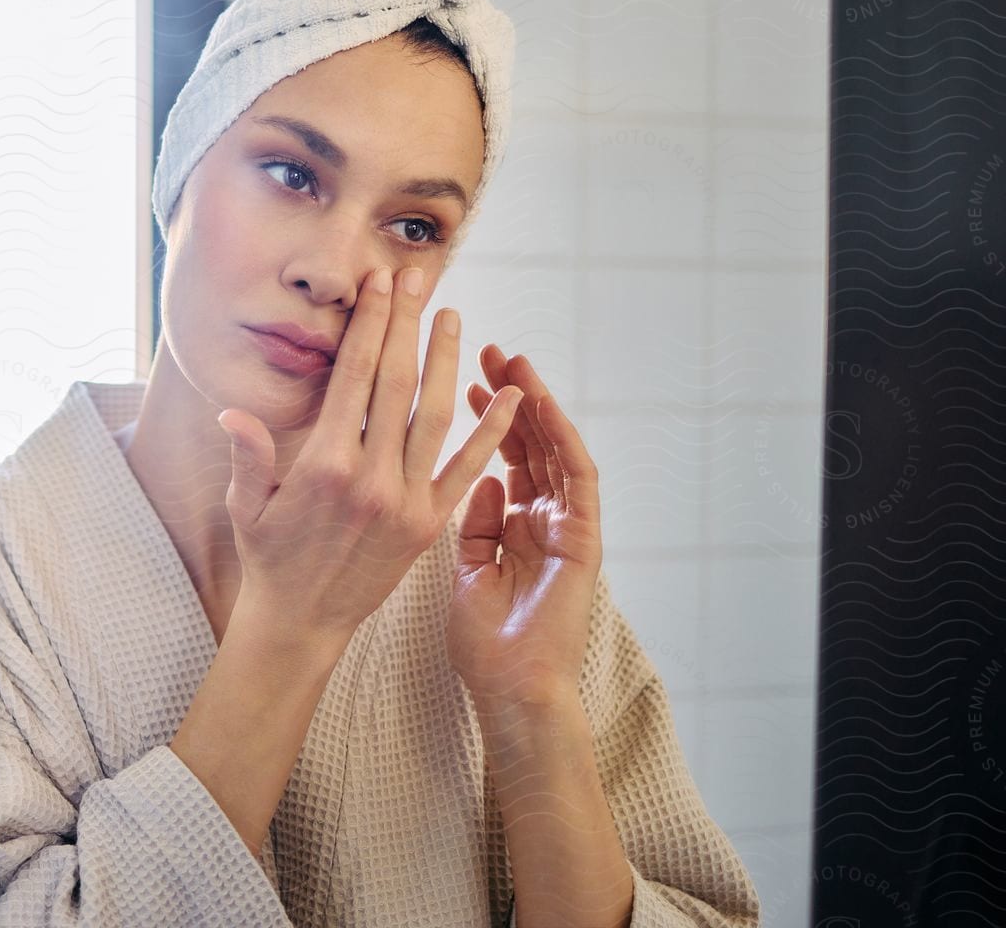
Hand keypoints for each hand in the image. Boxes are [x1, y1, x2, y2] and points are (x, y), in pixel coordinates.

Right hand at [218, 266, 524, 643]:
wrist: (302, 623)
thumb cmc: (268, 558)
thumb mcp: (246, 506)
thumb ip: (249, 455)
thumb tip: (232, 413)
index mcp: (324, 465)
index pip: (354, 377)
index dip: (369, 325)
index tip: (379, 285)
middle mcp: (369, 479)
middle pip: (396, 384)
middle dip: (406, 324)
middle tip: (416, 278)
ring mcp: (405, 502)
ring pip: (433, 416)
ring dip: (444, 360)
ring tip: (451, 315)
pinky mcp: (429, 525)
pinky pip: (465, 470)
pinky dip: (492, 433)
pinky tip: (512, 398)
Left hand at [447, 345, 602, 709]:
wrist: (513, 691)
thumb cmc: (486, 643)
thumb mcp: (467, 571)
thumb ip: (474, 526)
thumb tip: (476, 482)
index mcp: (515, 526)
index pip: (499, 456)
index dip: (480, 415)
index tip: (455, 376)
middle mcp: (544, 518)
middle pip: (526, 441)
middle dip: (505, 394)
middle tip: (482, 348)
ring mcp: (567, 525)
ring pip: (552, 449)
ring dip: (534, 402)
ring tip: (510, 361)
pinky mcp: (585, 538)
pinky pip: (576, 478)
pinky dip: (559, 438)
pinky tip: (542, 405)